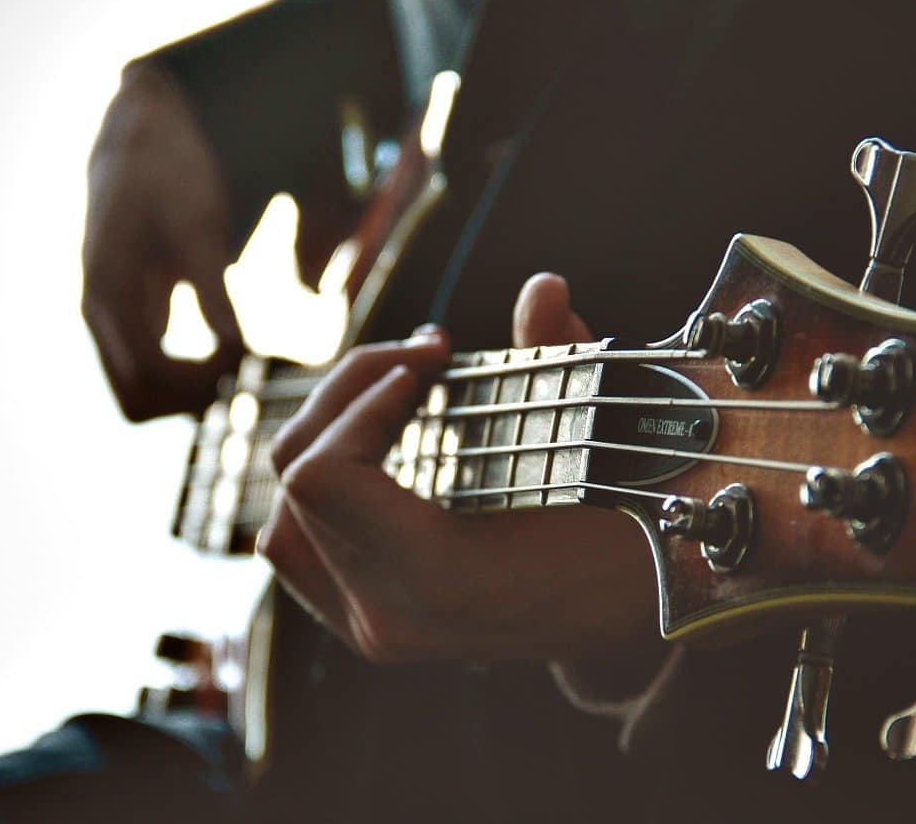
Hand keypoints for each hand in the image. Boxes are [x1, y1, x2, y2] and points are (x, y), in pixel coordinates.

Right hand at [82, 61, 242, 420]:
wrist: (141, 135)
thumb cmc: (170, 171)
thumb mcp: (198, 223)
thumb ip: (212, 288)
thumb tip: (236, 348)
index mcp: (108, 296)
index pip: (147, 381)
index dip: (201, 380)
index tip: (244, 349)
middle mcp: (100, 315)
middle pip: (138, 401)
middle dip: (194, 393)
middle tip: (243, 357)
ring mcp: (111, 318)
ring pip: (142, 392)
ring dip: (192, 387)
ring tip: (239, 350)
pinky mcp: (130, 314)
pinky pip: (152, 369)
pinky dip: (189, 371)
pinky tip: (229, 343)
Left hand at [258, 273, 661, 661]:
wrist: (632, 619)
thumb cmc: (630, 533)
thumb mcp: (604, 448)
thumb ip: (563, 364)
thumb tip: (543, 288)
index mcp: (437, 581)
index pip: (322, 477)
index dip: (362, 398)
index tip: (431, 362)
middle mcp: (388, 615)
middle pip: (296, 481)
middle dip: (350, 394)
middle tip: (425, 355)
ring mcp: (372, 627)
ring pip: (283, 519)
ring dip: (329, 439)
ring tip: (397, 396)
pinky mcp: (367, 623)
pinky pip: (300, 549)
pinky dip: (323, 490)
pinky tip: (380, 446)